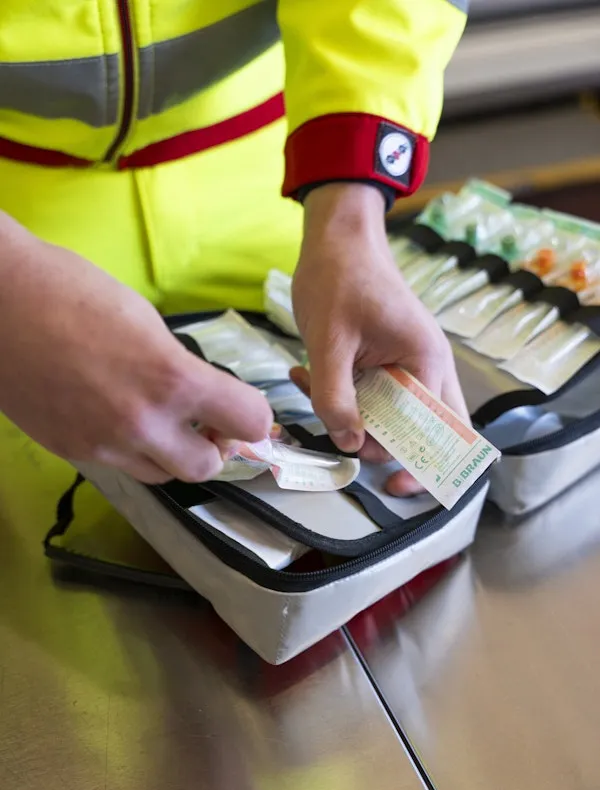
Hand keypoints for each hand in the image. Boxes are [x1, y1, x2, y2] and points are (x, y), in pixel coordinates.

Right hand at [0, 214, 271, 482]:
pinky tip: (113, 415)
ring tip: (157, 420)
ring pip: (161, 475)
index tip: (241, 407)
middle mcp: (141, 423)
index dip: (253, 416)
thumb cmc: (71, 290)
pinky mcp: (70, 451)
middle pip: (207, 468)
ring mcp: (103, 444)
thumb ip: (180, 369)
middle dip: (213, 447)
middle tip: (204, 423)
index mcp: (171, 379)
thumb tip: (200, 397)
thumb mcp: (146, 321)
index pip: (250, 421)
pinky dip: (129, 449)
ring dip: (171, 454)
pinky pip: (119, 465)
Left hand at [291, 183, 468, 495]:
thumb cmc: (338, 276)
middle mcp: (428, 366)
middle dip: (385, 445)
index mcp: (426, 362)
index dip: (422, 465)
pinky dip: (345, 397)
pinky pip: (374, 394)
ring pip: (396, 415)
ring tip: (316, 393)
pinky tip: (306, 377)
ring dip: (358, 418)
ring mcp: (410, 363)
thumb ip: (335, 397)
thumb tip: (347, 444)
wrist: (337, 235)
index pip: (440, 432)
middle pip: (427, 431)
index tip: (393, 484)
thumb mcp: (328, 341)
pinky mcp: (388, 359)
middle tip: (344, 438)